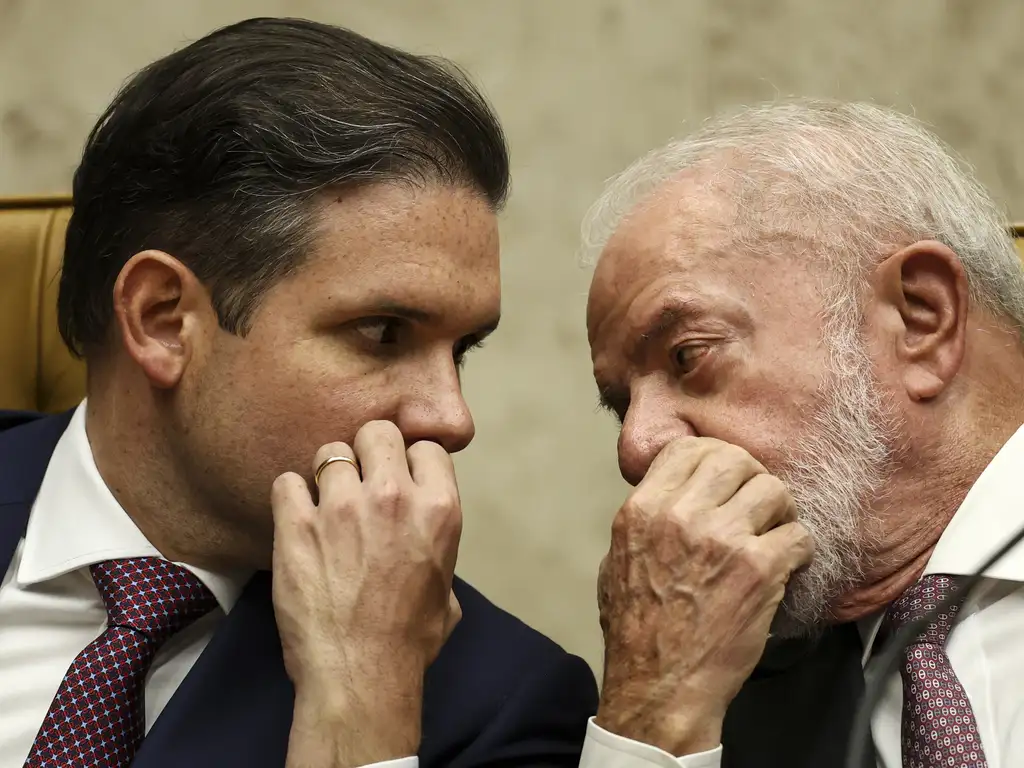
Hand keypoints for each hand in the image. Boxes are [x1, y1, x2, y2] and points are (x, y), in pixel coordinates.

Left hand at [271, 420, 462, 765]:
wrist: (359, 675)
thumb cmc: (408, 641)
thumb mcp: (448, 590)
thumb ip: (438, 549)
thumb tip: (427, 540)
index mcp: (439, 508)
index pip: (426, 447)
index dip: (411, 461)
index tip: (400, 479)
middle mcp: (393, 496)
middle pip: (378, 432)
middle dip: (369, 452)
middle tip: (360, 480)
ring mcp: (342, 507)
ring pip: (330, 451)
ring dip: (328, 475)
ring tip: (324, 505)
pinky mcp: (297, 524)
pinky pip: (286, 482)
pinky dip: (289, 498)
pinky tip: (296, 520)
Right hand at [595, 437, 813, 755]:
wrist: (660, 686)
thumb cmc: (636, 629)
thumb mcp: (618, 560)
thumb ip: (647, 520)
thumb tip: (673, 494)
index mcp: (642, 510)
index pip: (686, 449)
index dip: (711, 457)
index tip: (723, 479)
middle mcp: (680, 515)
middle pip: (733, 459)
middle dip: (750, 477)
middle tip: (756, 505)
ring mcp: (722, 539)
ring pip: (772, 489)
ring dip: (779, 511)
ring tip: (774, 535)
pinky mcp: (759, 569)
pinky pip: (798, 535)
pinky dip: (799, 549)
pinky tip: (786, 566)